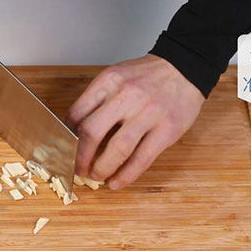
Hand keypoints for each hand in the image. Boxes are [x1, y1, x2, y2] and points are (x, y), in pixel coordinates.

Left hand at [66, 54, 204, 189]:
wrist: (185, 67)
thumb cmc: (147, 77)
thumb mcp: (116, 78)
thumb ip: (97, 101)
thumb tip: (74, 131)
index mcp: (108, 81)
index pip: (77, 114)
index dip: (66, 138)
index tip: (66, 150)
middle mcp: (126, 96)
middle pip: (92, 133)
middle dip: (80, 157)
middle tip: (78, 169)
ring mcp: (149, 113)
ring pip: (118, 148)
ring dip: (102, 168)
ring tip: (97, 176)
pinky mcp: (167, 129)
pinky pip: (143, 158)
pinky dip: (127, 174)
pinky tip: (117, 182)